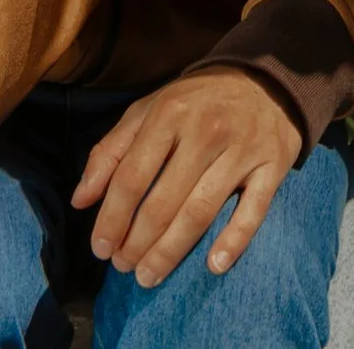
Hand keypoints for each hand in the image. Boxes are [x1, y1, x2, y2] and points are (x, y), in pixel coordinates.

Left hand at [71, 68, 301, 286]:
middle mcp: (206, 131)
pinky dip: (234, 241)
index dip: (112, 218)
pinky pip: (253, 211)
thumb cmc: (196, 102)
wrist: (264, 78)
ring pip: (201, 212)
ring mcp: (242, 149)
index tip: (101, 249)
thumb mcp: (148, 110)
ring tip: (149, 275)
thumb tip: (80, 200)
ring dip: (171, 251)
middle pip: (164, 201)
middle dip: (138, 242)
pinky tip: (213, 265)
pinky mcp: (273, 165)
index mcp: (169, 113)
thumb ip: (111, 151)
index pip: (132, 176)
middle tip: (124, 267)